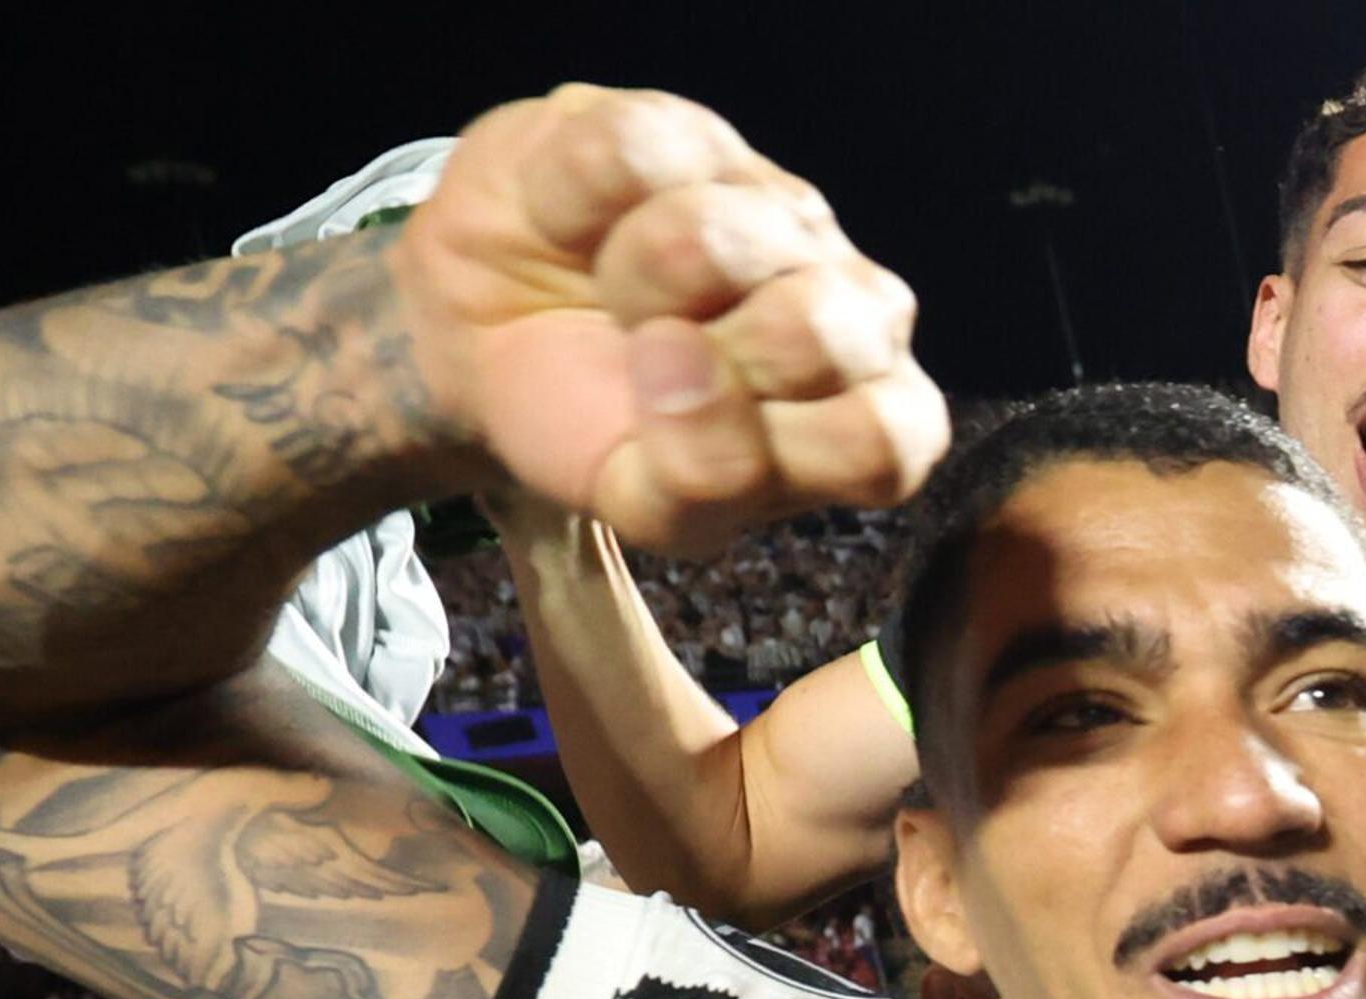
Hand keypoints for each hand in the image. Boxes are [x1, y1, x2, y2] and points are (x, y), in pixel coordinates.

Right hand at [396, 86, 952, 551]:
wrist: (481, 330)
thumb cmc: (591, 420)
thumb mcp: (640, 501)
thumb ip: (699, 481)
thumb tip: (685, 358)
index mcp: (862, 416)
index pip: (884, 445)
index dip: (769, 447)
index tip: (685, 439)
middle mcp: (850, 309)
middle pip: (815, 334)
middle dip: (703, 361)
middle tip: (654, 359)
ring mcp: (781, 209)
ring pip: (719, 237)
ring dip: (635, 280)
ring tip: (618, 294)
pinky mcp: (693, 132)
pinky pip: (631, 155)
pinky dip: (573, 202)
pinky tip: (578, 226)